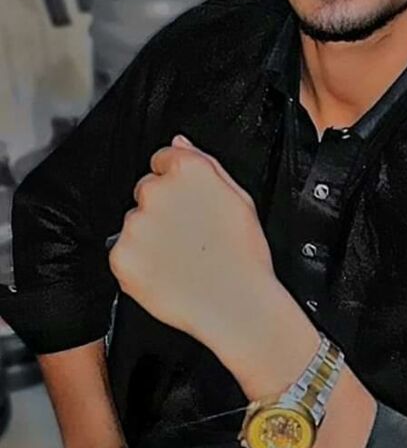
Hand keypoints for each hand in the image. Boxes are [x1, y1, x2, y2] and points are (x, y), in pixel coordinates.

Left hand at [109, 134, 276, 360]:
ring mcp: (135, 224)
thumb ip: (205, 162)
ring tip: (182, 257)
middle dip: (163, 208)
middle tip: (190, 235)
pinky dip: (139, 261)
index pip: (164, 159)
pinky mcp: (120, 256)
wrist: (237, 306)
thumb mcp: (240, 197)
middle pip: (147, 189)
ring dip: (151, 235)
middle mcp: (156, 191)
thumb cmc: (244, 254)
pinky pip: (123, 251)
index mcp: (187, 170)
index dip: (179, 182)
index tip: (189, 202)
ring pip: (135, 222)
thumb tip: (180, 141)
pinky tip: (168, 271)